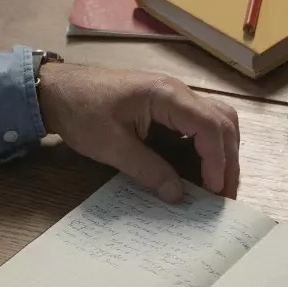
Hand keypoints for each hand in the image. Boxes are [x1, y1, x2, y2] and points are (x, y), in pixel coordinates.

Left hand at [36, 63, 240, 200]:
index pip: (210, 126)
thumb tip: (177, 195)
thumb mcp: (111, 146)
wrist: (58, 90)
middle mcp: (178, 92)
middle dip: (229, 160)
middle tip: (226, 195)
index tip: (214, 190)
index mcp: (166, 95)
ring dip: (222, 152)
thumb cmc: (81, 112)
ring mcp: (174, 98)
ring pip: (216, 121)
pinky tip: (201, 172)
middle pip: (223, 122)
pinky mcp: (166, 108)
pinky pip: (198, 125)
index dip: (218, 160)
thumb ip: (147, 170)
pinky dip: (207, 148)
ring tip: (218, 186)